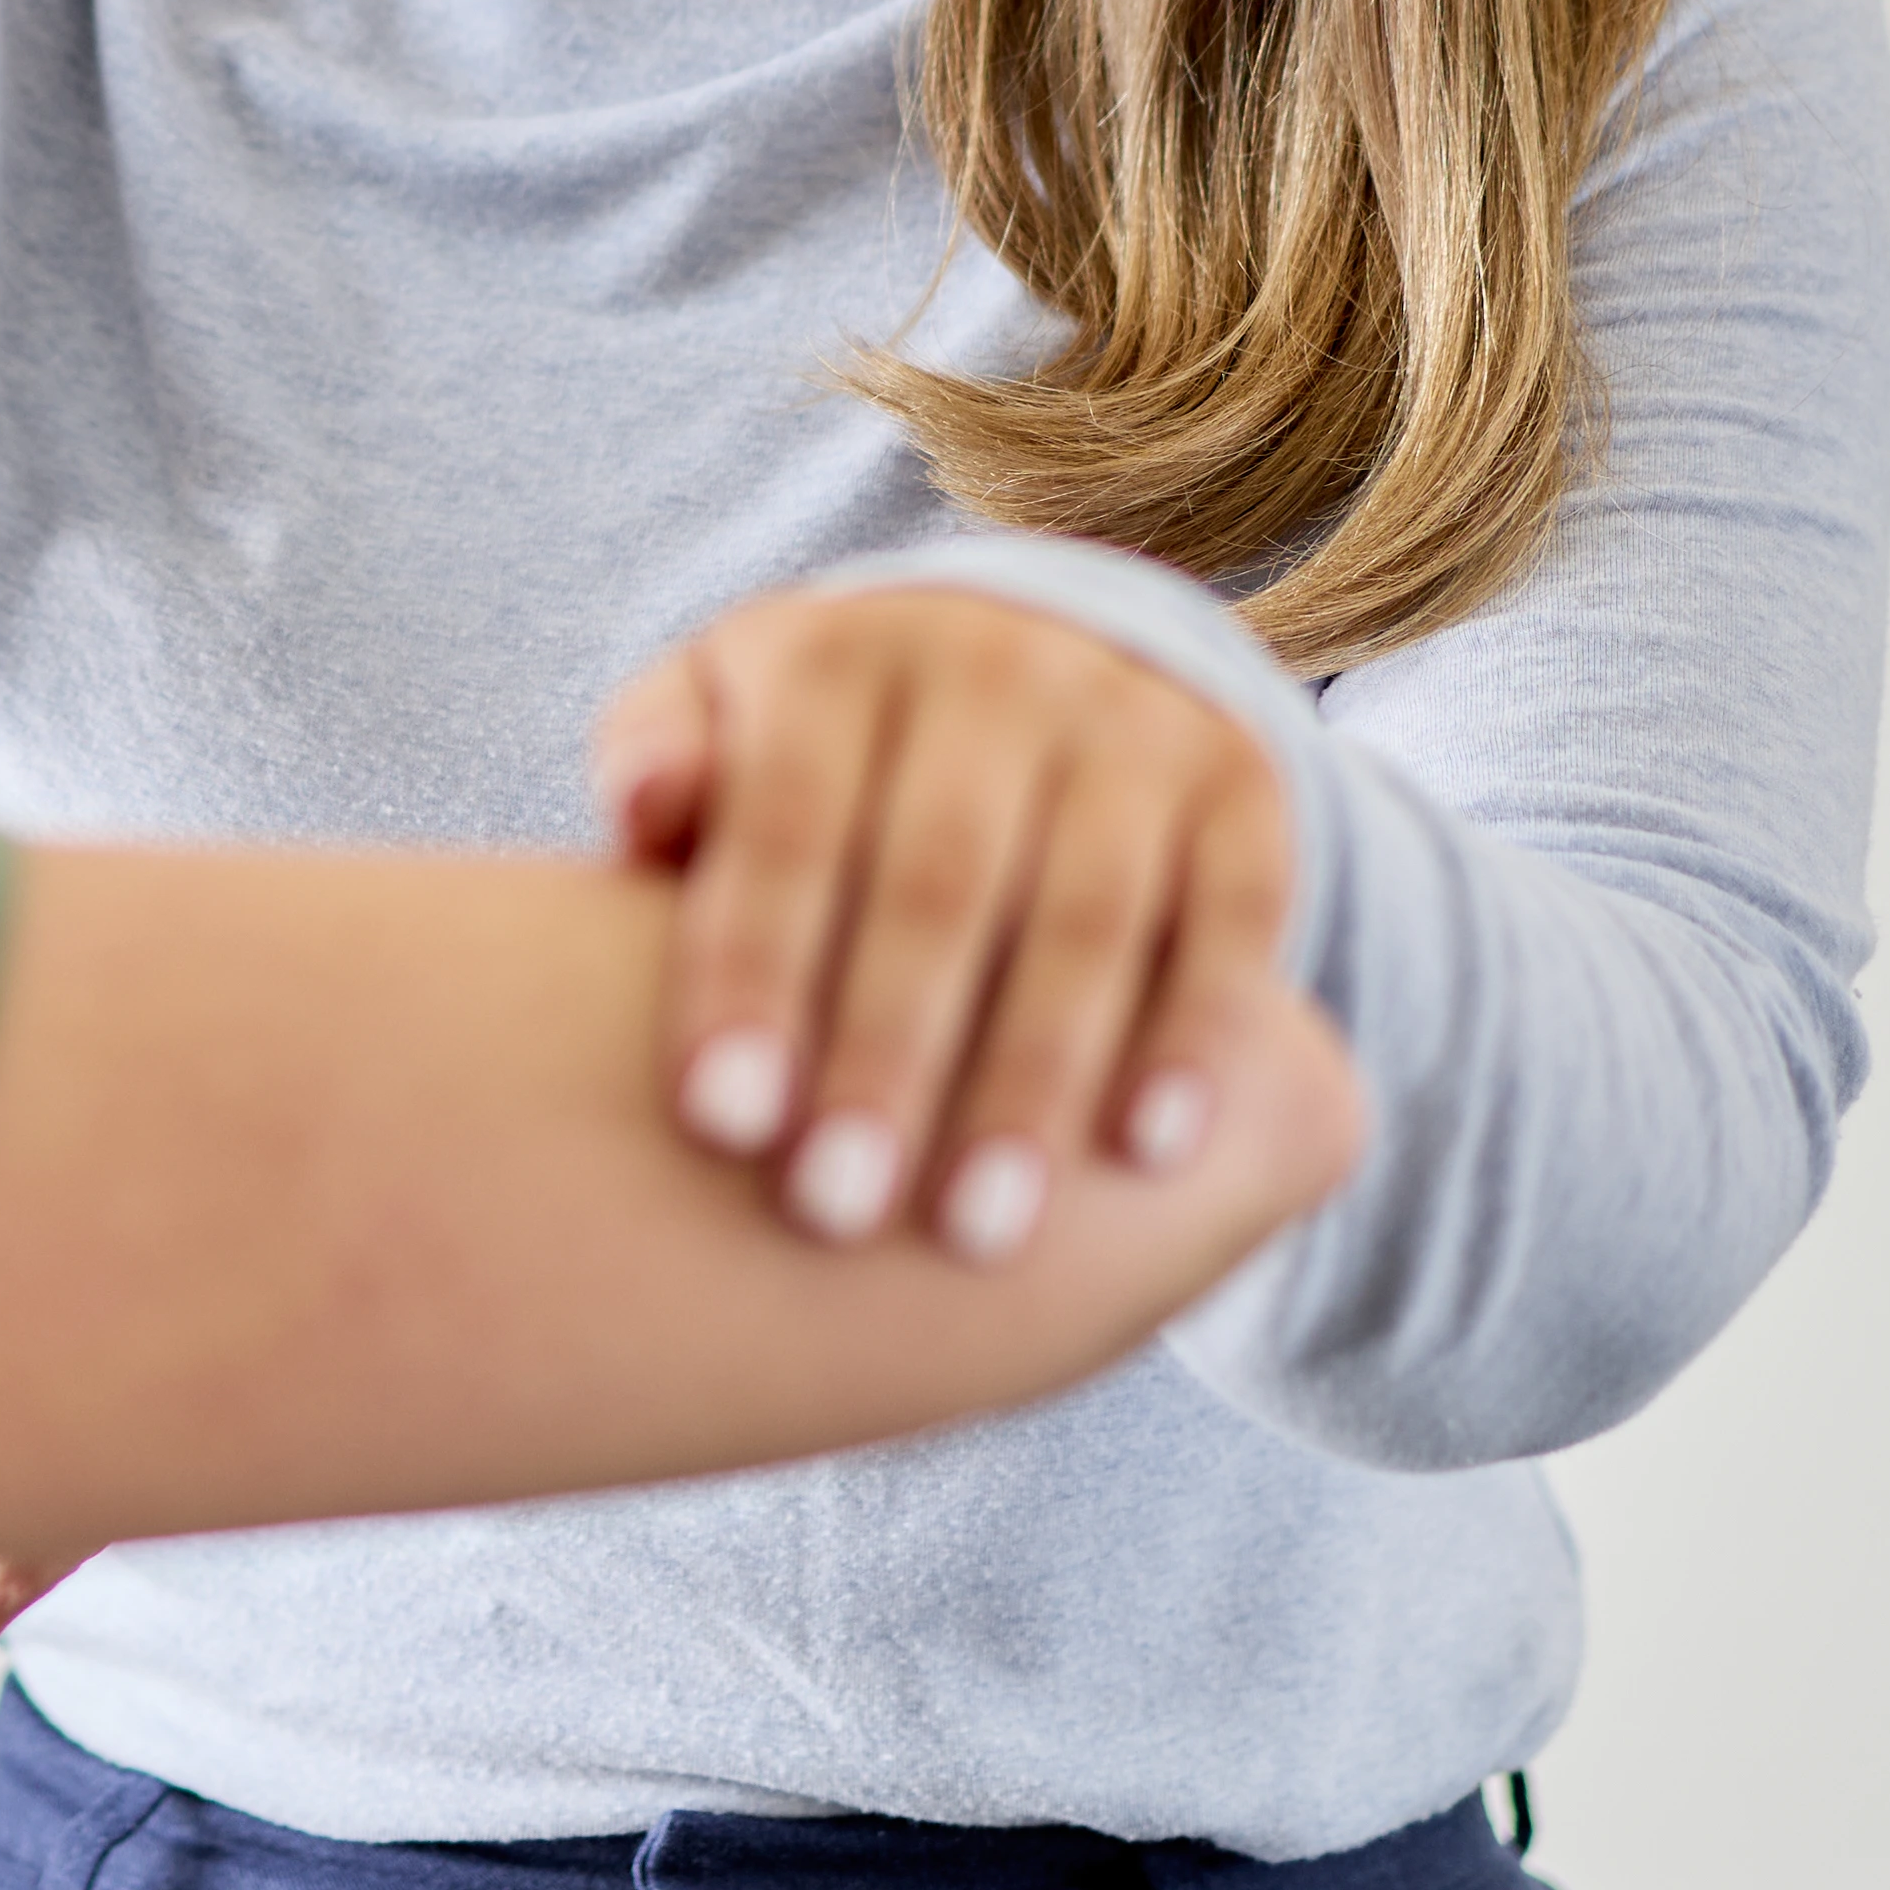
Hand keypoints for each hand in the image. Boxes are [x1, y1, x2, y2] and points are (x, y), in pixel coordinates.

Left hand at [593, 584, 1302, 1265]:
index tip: (719, 1125)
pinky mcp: (1243, 780)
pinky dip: (1196, 1031)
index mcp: (838, 656)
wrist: (1019, 656)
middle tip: (830, 1212)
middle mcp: (996, 667)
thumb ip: (661, 759)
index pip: (788, 816)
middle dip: (886, 1053)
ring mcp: (1131, 720)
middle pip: (939, 878)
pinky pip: (1238, 910)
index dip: (753, 968)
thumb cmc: (817, 755)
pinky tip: (1147, 1154)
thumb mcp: (718, 721)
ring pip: (1088, 911)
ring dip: (1032, 1079)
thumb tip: (646, 808)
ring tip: (977, 1232)